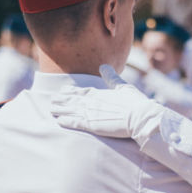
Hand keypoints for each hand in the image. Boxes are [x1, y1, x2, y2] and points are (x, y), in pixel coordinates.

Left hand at [50, 64, 164, 142]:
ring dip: (61, 109)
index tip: (63, 90)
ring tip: (51, 109)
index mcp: (100, 93)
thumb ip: (112, 77)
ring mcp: (91, 113)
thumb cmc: (135, 103)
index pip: (82, 91)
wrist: (140, 117)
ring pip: (71, 110)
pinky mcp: (92, 125)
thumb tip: (103, 66)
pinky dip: (67, 121)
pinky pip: (75, 123)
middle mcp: (92, 102)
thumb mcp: (123, 87)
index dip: (71, 91)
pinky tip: (59, 121)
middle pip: (73, 100)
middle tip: (53, 99)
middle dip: (63, 100)